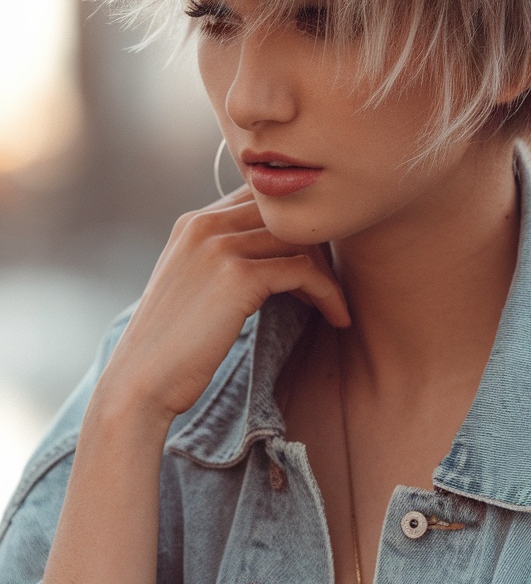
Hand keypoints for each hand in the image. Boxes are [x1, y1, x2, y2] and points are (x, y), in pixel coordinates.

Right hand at [97, 186, 349, 422]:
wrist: (141, 381)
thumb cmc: (171, 345)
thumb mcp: (192, 285)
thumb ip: (221, 260)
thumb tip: (271, 259)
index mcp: (192, 222)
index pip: (262, 202)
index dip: (293, 230)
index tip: (311, 265)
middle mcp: (204, 225)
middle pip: (285, 215)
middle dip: (316, 247)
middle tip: (328, 286)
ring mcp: (219, 247)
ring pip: (300, 240)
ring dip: (326, 272)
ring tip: (334, 304)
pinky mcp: (238, 276)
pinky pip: (304, 271)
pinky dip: (328, 293)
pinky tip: (336, 317)